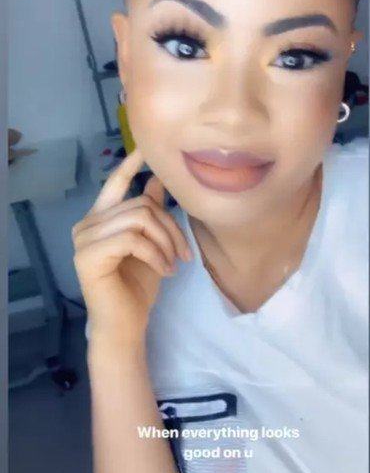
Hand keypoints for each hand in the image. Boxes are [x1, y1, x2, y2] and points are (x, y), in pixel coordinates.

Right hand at [72, 149, 191, 347]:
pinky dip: (156, 255)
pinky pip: (133, 240)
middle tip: (184, 255)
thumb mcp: (151, 244)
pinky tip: (164, 271)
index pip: (115, 183)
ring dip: (166, 242)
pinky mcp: (88, 256)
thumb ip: (150, 213)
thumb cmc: (138, 286)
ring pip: (140, 219)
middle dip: (171, 228)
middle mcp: (86, 224)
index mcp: (100, 218)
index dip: (131, 164)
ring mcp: (83, 239)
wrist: (126, 325)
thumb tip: (157, 179)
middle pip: (141, 205)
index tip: (146, 148)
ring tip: (174, 264)